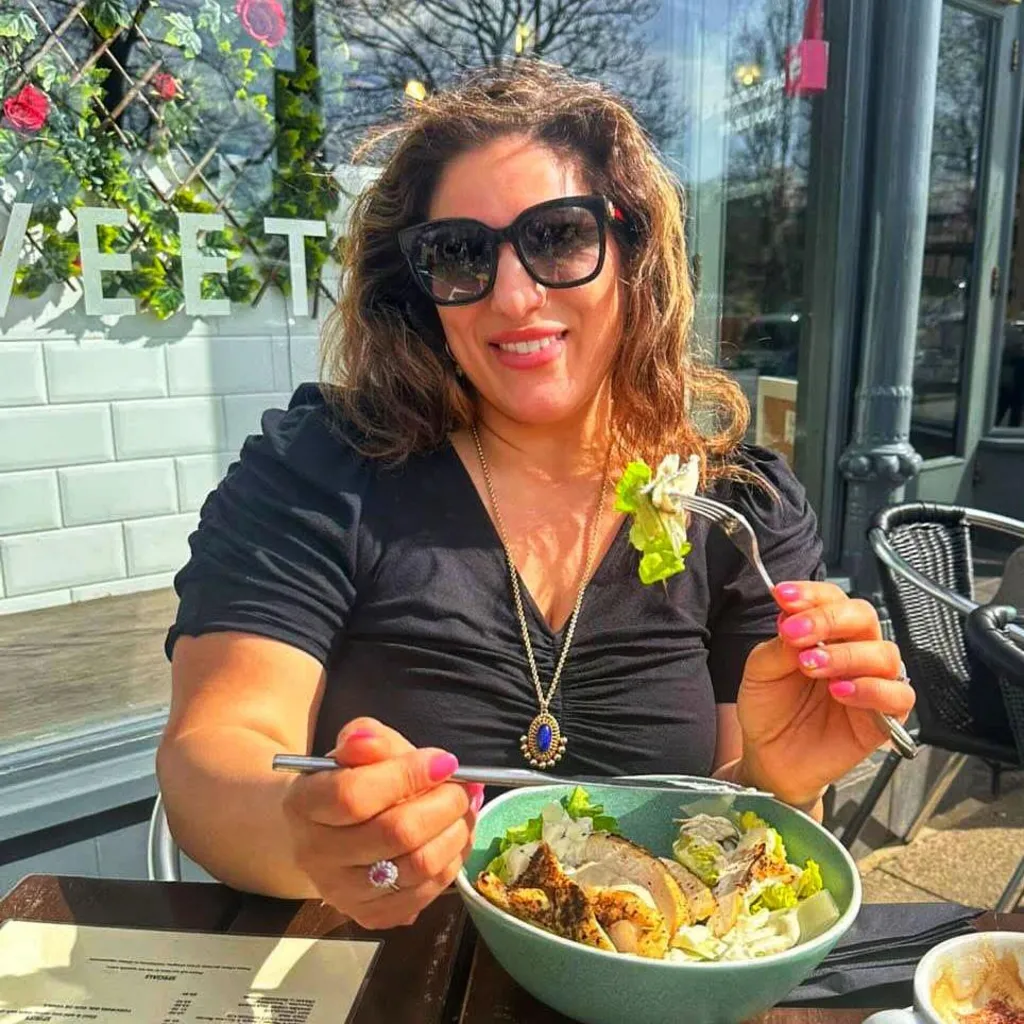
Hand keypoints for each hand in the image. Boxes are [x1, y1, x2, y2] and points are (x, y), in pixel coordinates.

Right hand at [281, 717, 482, 928]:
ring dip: (455, 833)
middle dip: (444, 805)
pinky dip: (452, 861)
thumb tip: (371, 743)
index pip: (354, 794)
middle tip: (465, 787)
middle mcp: (315, 854)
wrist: (330, 828)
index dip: (407, 776)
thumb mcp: (356, 746)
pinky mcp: (370, 916)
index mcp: (303, 804)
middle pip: (394, 833)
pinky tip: (455, 835)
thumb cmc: (350, 778)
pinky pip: (426, 892)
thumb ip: (366, 739)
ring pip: (417, 866)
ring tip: (466, 808)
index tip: (445, 761)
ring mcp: (342, 892)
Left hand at [734, 581, 914, 807]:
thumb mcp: (760, 672)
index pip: (831, 598)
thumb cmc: (769, 709)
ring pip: (884, 653)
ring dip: (846, 655)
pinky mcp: (885, 716)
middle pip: (863, 617)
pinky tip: (840, 691)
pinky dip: (871, 689)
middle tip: (795, 633)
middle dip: (828, 619)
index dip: (811, 594)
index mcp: (824, 632)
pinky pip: (898, 695)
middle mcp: (853, 650)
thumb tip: (794, 620)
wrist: (771, 757)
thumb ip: (779, 646)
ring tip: (812, 666)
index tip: (784, 596)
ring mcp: (872, 681)